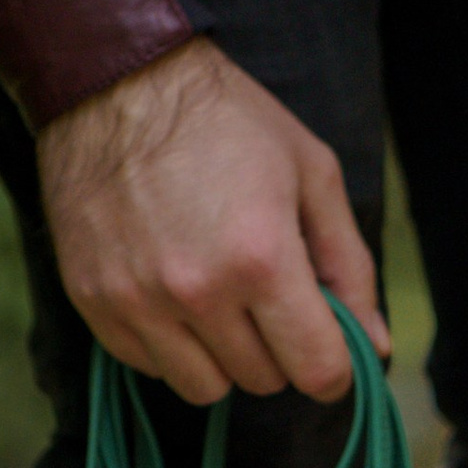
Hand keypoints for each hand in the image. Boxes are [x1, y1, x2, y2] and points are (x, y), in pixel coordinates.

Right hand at [37, 38, 386, 407]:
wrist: (115, 80)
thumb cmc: (227, 121)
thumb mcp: (312, 175)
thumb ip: (350, 267)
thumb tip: (375, 346)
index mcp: (262, 258)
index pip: (316, 370)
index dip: (335, 369)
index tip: (331, 350)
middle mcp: (197, 290)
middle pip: (263, 381)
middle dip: (278, 349)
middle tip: (267, 294)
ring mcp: (137, 300)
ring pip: (204, 388)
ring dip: (223, 356)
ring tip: (220, 296)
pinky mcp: (92, 301)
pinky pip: (148, 366)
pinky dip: (169, 345)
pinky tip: (172, 291)